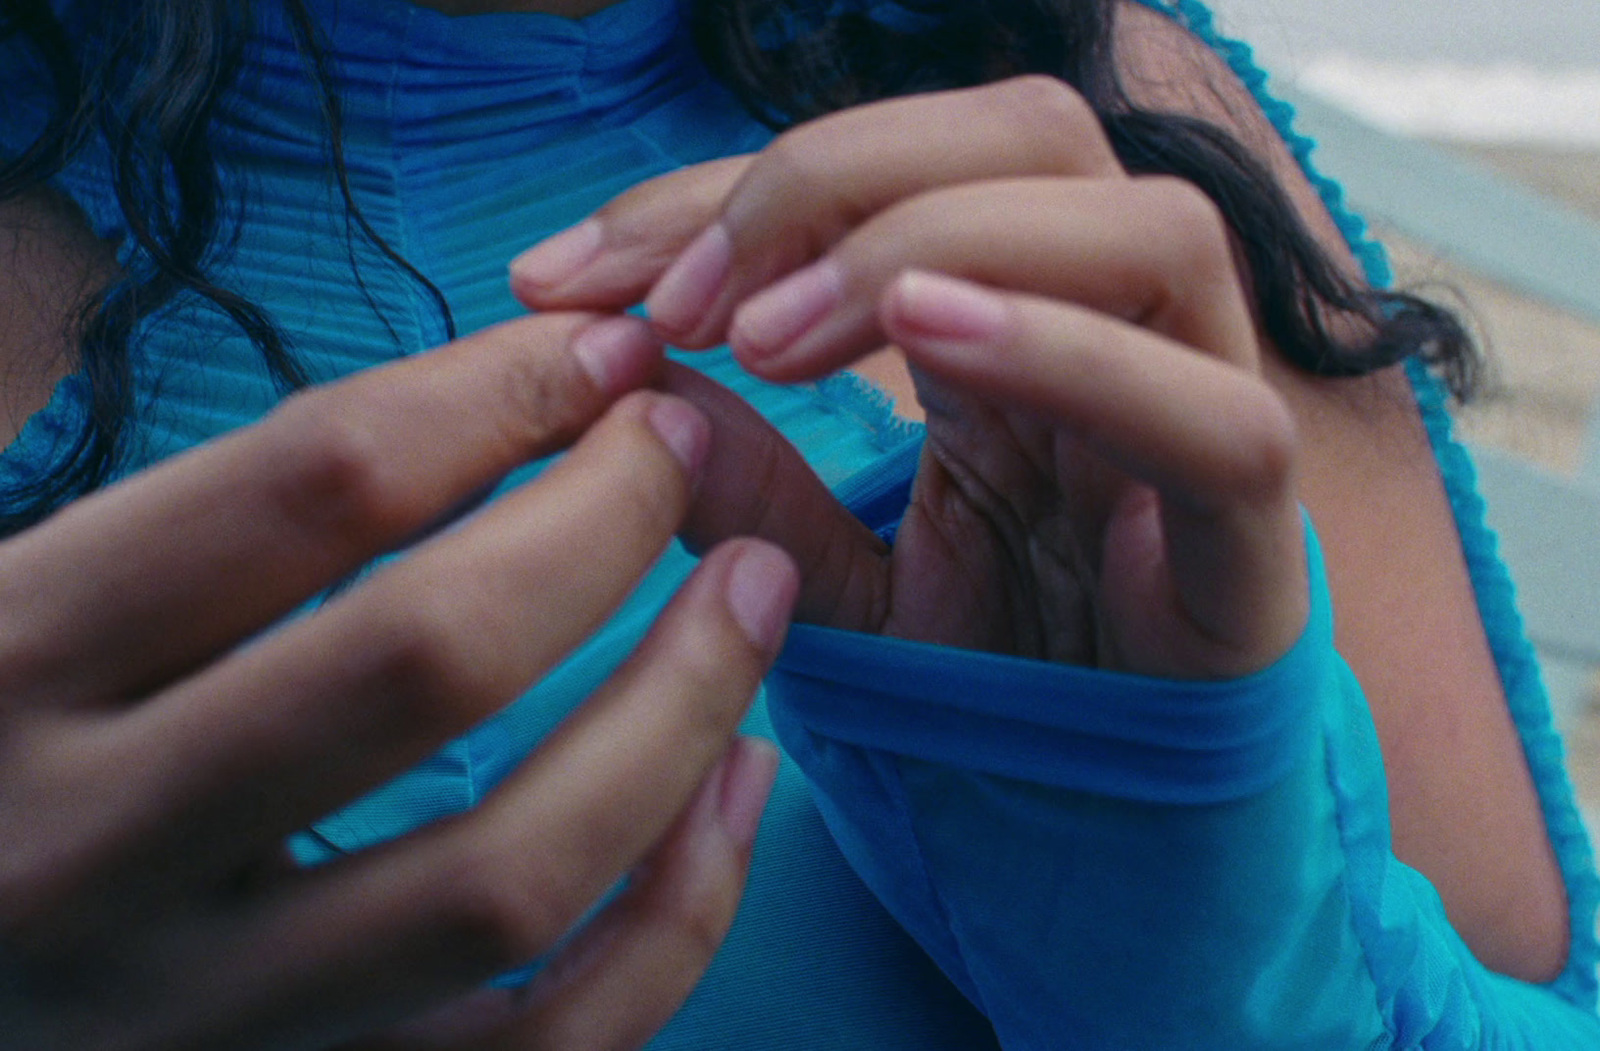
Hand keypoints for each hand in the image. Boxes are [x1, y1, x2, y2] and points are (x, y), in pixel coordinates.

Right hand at [0, 312, 795, 1048]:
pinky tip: (734, 788)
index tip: (610, 356)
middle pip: (429, 661)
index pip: (312, 486)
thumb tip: (529, 394)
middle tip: (686, 446)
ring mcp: (202, 1019)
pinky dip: (679, 916)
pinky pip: (552, 1043)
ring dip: (680, 710)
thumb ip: (234, 519)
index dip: (501, 394)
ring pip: (512, 876)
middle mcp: (85, 854)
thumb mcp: (45, 604)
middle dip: (604, 522)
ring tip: (756, 590)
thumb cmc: (6, 749)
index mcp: (7, 660)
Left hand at [511, 77, 1304, 679]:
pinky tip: (926, 339)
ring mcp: (1202, 422)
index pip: (888, 172)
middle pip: (1029, 136)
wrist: (1111, 833)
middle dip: (831, 181)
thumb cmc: (988, 682)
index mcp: (1014, 322)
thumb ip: (746, 485)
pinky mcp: (1254, 547)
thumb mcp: (829, 583)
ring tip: (770, 342)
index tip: (565, 275)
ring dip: (933, 246)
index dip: (715, 193)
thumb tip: (633, 381)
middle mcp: (1120, 334)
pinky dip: (1073, 355)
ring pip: (1145, 229)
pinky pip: (1216, 418)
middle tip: (684, 300)